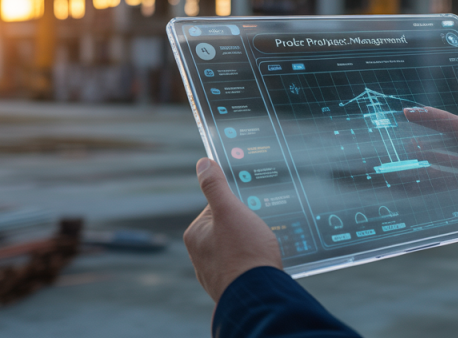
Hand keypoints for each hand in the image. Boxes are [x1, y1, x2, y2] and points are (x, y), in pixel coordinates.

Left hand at [184, 157, 282, 300]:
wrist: (258, 294)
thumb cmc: (244, 252)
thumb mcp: (230, 210)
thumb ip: (215, 186)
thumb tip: (203, 163)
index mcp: (195, 234)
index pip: (217, 207)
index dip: (237, 206)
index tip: (250, 212)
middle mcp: (199, 254)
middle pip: (227, 227)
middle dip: (245, 226)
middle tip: (259, 231)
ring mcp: (214, 272)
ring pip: (236, 247)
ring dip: (250, 246)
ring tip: (262, 248)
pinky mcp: (230, 286)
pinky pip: (242, 266)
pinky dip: (252, 263)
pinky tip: (262, 264)